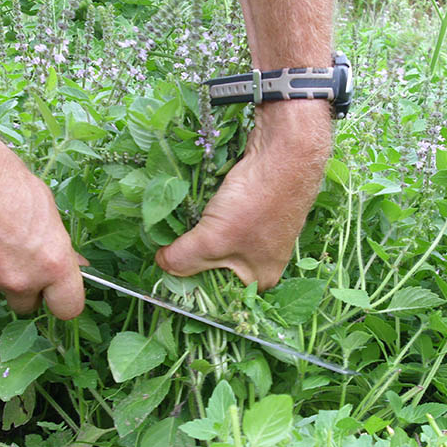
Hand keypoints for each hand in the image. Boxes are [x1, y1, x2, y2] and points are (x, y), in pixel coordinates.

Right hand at [0, 133, 85, 318]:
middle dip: (25, 286)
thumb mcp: (43, 203)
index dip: (63, 299)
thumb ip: (55, 242)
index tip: (57, 290)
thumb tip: (72, 262)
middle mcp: (18, 279)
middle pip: (27, 304)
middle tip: (17, 255)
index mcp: (50, 262)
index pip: (68, 307)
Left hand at [156, 100, 330, 289]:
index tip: (164, 272)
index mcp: (259, 278)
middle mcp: (260, 260)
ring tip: (173, 227)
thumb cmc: (256, 202)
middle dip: (190, 256)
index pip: (216, 294)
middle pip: (214, 267)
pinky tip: (192, 208)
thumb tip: (162, 262)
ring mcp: (258, 233)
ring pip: (215, 242)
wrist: (285, 152)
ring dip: (195, 234)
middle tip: (164, 246)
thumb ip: (183, 258)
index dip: (189, 284)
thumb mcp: (212, 240)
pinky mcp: (252, 209)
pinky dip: (205, 216)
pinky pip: (221, 221)